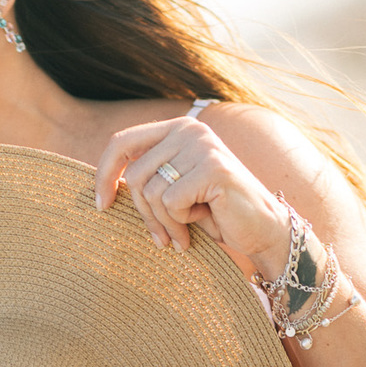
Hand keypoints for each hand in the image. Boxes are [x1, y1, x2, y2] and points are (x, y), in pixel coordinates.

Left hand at [94, 112, 290, 272]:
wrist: (263, 229)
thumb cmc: (216, 212)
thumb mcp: (174, 188)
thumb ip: (147, 176)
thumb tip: (103, 183)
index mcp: (178, 128)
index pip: (122, 142)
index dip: (104, 174)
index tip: (101, 205)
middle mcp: (190, 129)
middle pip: (135, 174)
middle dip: (144, 214)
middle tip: (161, 238)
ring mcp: (203, 146)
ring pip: (151, 191)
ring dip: (165, 222)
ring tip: (185, 233)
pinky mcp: (213, 168)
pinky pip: (171, 202)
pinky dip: (182, 222)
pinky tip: (205, 220)